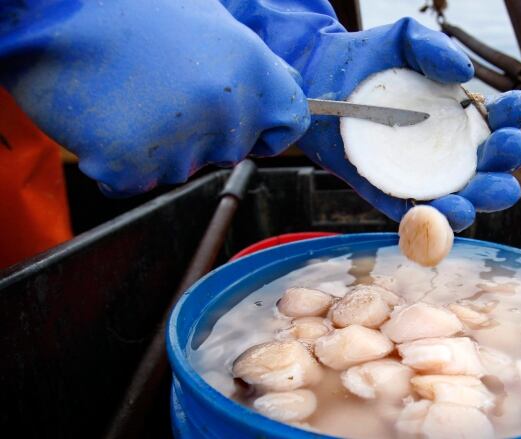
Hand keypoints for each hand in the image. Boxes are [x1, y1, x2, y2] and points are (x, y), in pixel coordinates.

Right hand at [0, 0, 308, 195]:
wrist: (53, 8)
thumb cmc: (129, 10)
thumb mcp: (210, 23)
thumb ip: (250, 69)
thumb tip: (279, 93)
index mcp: (252, 72)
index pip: (288, 124)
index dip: (266, 128)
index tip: (250, 126)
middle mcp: (227, 112)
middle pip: (229, 150)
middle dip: (202, 133)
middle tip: (163, 94)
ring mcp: (181, 145)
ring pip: (180, 168)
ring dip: (157, 145)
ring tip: (129, 95)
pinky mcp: (133, 167)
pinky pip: (135, 180)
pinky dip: (118, 160)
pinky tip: (105, 118)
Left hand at [293, 18, 520, 230]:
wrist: (316, 80)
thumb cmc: (368, 60)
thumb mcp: (405, 41)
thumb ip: (434, 47)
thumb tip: (464, 72)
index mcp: (462, 115)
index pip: (500, 120)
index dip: (514, 116)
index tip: (515, 107)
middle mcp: (449, 149)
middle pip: (491, 167)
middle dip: (505, 162)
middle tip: (505, 147)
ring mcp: (423, 176)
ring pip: (462, 199)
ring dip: (476, 203)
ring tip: (474, 198)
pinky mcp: (392, 195)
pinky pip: (415, 216)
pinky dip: (430, 223)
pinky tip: (440, 216)